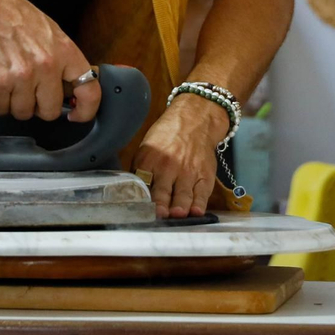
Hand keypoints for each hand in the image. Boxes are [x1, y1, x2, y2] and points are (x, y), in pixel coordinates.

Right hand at [0, 0, 100, 122]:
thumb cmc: (14, 14)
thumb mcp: (50, 31)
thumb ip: (62, 60)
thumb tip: (70, 88)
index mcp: (64, 51)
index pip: (88, 90)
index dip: (86, 110)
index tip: (77, 115)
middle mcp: (45, 66)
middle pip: (50, 111)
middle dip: (41, 106)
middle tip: (32, 91)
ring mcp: (20, 76)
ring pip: (24, 113)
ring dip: (17, 104)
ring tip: (11, 83)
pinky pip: (1, 109)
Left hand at [133, 94, 229, 218]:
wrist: (194, 119)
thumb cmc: (167, 136)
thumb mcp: (147, 148)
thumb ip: (140, 171)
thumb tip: (130, 195)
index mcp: (148, 160)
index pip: (141, 183)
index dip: (140, 199)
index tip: (139, 211)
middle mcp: (168, 167)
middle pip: (162, 191)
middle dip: (160, 204)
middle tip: (159, 214)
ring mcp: (188, 172)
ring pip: (182, 195)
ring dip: (180, 206)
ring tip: (177, 214)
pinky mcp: (204, 175)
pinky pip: (202, 193)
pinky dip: (200, 203)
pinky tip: (197, 211)